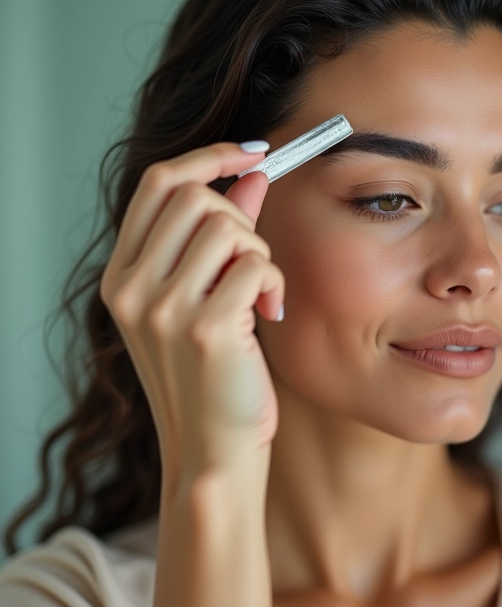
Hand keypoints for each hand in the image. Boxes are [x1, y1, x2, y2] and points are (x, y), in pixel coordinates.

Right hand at [100, 142, 282, 497]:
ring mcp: (163, 309)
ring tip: (259, 295)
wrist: (214, 450)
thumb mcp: (203, 302)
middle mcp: (131, 289)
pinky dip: (274, 282)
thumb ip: (221, 237)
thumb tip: (251, 175)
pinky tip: (269, 314)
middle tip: (253, 262)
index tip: (251, 156)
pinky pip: (256, 264)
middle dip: (241, 219)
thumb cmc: (213, 377)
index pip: (159, 184)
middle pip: (195, 196)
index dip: (209, 158)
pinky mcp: (205, 329)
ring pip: (229, 226)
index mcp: (121, 278)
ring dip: (260, 254)